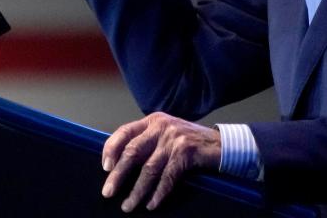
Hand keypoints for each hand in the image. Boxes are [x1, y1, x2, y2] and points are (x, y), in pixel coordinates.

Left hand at [100, 112, 220, 211]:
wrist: (221, 144)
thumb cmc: (190, 143)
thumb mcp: (167, 134)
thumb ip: (147, 142)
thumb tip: (119, 164)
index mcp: (153, 121)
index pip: (124, 132)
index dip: (111, 149)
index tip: (105, 168)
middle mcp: (161, 126)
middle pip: (132, 152)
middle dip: (118, 175)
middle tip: (108, 192)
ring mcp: (174, 138)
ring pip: (149, 168)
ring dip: (137, 191)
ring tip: (128, 206)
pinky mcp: (187, 152)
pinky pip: (168, 177)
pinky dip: (158, 193)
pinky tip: (152, 204)